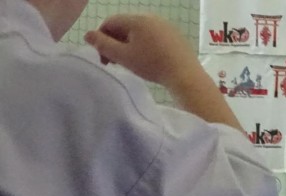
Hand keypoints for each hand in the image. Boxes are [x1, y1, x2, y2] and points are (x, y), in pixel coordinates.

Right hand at [85, 15, 206, 89]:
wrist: (185, 76)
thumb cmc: (152, 65)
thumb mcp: (123, 56)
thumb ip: (102, 44)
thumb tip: (87, 34)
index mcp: (137, 19)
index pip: (110, 22)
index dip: (101, 38)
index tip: (103, 58)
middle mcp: (152, 18)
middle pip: (125, 26)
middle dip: (116, 42)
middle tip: (115, 62)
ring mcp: (166, 26)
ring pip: (139, 32)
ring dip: (130, 45)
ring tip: (130, 62)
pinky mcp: (176, 36)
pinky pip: (154, 37)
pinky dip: (145, 46)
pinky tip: (148, 61)